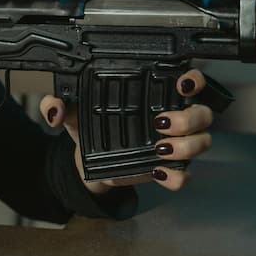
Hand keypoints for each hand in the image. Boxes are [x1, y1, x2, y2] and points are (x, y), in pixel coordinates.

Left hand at [38, 67, 213, 194]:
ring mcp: (175, 145)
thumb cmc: (89, 129)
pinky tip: (158, 171)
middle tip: (162, 123)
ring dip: (186, 146)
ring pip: (202, 142)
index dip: (194, 80)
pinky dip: (177, 176)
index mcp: (155, 96)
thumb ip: (59, 103)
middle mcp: (173, 118)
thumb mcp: (74, 113)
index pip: (189, 82)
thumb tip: (53, 108)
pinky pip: (186, 175)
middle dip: (189, 118)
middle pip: (202, 113)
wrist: (87, 162)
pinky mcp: (169, 170)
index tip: (183, 83)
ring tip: (159, 149)